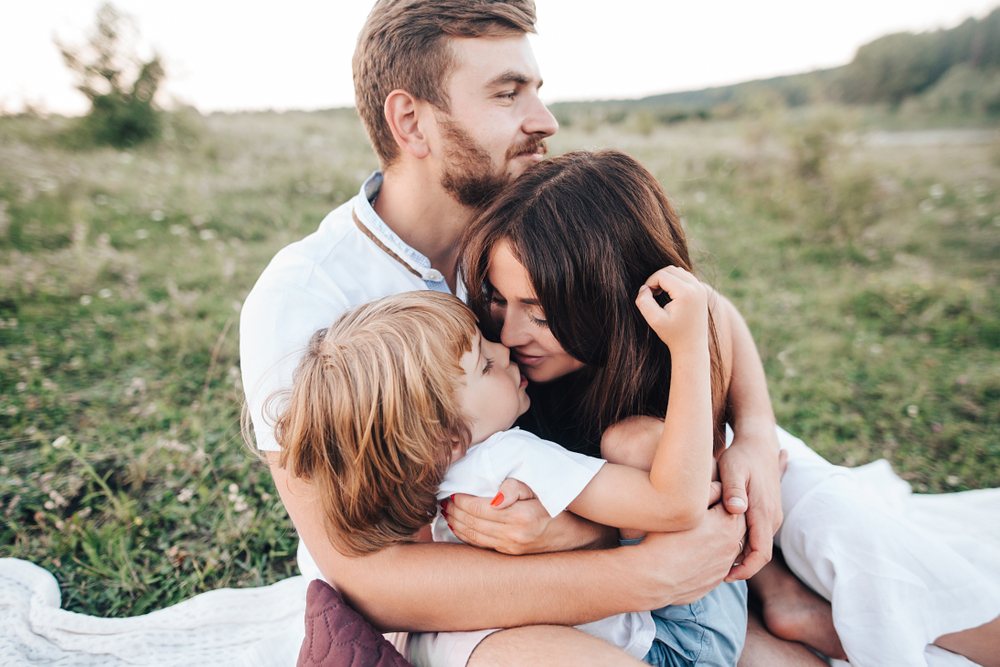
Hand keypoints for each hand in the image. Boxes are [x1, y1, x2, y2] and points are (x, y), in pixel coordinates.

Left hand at [444, 480, 613, 553]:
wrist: (584, 536)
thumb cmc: (564, 506)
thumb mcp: (544, 490)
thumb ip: (518, 488)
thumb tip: (493, 497)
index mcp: (520, 519)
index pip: (478, 507)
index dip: (460, 498)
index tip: (449, 488)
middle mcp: (513, 538)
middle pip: (471, 522)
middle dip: (453, 510)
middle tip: (441, 498)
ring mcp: (511, 549)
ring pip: (473, 536)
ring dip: (456, 523)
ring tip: (446, 510)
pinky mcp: (511, 555)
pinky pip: (481, 545)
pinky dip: (466, 535)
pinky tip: (458, 526)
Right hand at [631, 503, 745, 606]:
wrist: (653, 579)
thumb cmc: (663, 540)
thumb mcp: (685, 510)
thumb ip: (707, 493)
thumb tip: (719, 486)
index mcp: (726, 523)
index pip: (733, 502)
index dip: (722, 495)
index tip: (708, 495)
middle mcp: (731, 544)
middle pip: (739, 522)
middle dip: (729, 514)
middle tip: (710, 509)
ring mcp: (725, 564)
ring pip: (734, 544)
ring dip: (725, 535)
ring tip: (705, 529)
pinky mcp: (716, 579)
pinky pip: (724, 562)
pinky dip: (718, 553)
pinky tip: (700, 550)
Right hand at [634, 266, 708, 352]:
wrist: (692, 346)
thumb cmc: (673, 335)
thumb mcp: (654, 320)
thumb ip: (644, 302)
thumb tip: (643, 288)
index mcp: (686, 293)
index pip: (662, 275)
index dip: (649, 283)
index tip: (646, 296)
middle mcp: (696, 287)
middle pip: (670, 270)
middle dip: (657, 279)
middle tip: (651, 294)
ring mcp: (701, 288)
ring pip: (678, 271)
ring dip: (666, 279)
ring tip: (659, 294)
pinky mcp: (702, 291)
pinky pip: (685, 277)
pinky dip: (675, 281)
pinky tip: (669, 295)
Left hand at [717, 430, 782, 580]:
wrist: (759, 442)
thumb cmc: (741, 456)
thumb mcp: (732, 469)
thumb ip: (734, 490)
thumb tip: (736, 509)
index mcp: (763, 512)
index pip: (760, 554)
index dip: (744, 570)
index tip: (724, 577)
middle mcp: (772, 517)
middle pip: (758, 553)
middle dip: (739, 566)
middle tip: (713, 572)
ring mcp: (772, 514)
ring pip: (757, 544)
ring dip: (740, 554)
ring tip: (714, 559)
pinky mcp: (768, 510)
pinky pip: (758, 534)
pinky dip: (743, 542)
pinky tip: (723, 542)